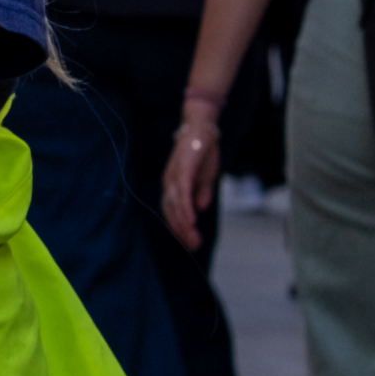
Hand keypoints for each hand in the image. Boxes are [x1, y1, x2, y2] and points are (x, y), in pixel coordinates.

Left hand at [157, 102, 222, 246]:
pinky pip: (182, 194)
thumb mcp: (205, 178)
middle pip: (172, 213)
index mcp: (173, 186)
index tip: (192, 243)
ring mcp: (174, 177)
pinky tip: (192, 220)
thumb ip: (201, 193)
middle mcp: (169, 184)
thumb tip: (200, 208)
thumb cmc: (203, 152)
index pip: (173, 213)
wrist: (203, 129)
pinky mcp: (182, 171)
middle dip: (182, 232)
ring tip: (194, 239)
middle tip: (194, 246)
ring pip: (175, 207)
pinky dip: (184, 209)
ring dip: (184, 225)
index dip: (181, 229)